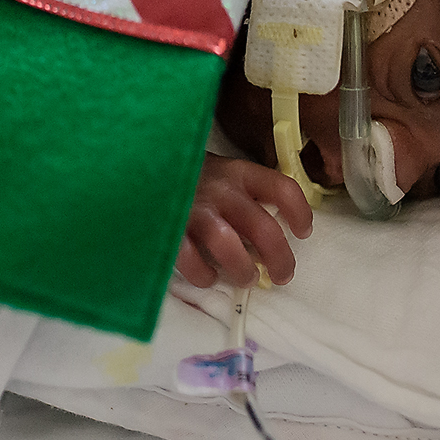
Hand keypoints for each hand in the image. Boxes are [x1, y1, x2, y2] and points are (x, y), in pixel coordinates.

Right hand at [178, 156, 311, 289]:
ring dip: (243, 269)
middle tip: (281, 276)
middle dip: (279, 259)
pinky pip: (191, 261)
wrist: (136, 162)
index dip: (299, 213)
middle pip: (264, 229)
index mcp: (238, 173)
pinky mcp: (169, 228)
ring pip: (229, 247)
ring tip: (245, 278)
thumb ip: (243, 193)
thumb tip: (271, 231)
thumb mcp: (219, 171)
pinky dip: (204, 275)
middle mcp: (221, 190)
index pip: (282, 188)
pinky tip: (208, 277)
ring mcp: (194, 210)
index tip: (303, 232)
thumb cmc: (186, 174)